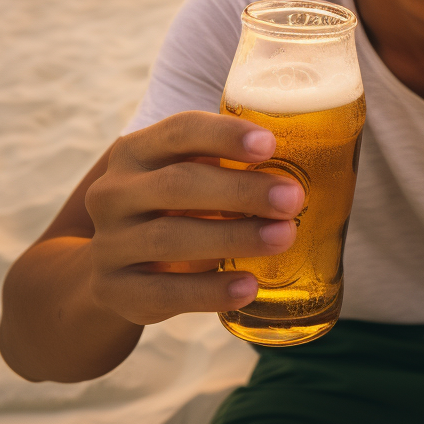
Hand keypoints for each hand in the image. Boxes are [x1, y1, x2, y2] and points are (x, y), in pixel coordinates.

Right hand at [85, 111, 303, 325]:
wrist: (113, 265)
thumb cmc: (172, 207)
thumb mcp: (184, 174)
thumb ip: (226, 164)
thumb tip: (313, 155)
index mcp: (136, 151)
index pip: (179, 131)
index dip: (225, 135)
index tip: (270, 144)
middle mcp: (114, 193)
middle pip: (178, 185)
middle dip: (241, 191)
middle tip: (292, 199)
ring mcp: (109, 244)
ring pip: (170, 238)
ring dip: (233, 237)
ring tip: (283, 237)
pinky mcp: (116, 291)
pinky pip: (164, 293)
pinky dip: (209, 292)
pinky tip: (249, 286)